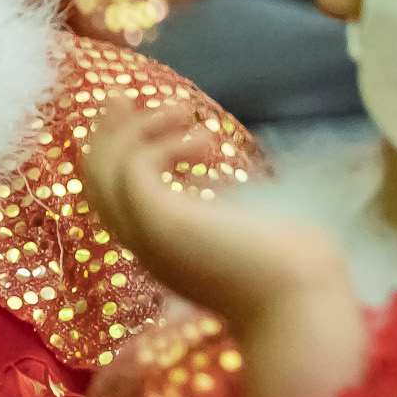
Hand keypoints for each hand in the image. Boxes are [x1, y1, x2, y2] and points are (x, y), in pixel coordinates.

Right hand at [85, 103, 367, 396]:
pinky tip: (204, 139)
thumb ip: (222, 213)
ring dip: (133, 130)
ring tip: (181, 108)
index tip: (144, 120)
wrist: (300, 301)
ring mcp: (148, 236)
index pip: (116, 201)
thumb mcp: (243, 233)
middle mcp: (144, 246)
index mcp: (161, 249)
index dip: (120, 157)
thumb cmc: (290, 272)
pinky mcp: (161, 222)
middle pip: (95, 184)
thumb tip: (222, 186)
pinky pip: (134, 167)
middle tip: (124, 96)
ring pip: (103, 173)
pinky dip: (160, 141)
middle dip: (107, 135)